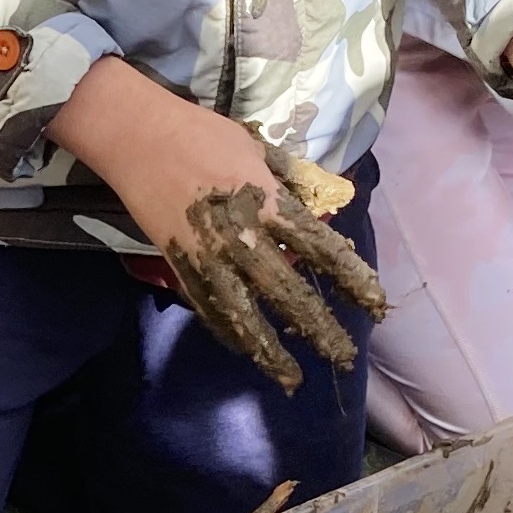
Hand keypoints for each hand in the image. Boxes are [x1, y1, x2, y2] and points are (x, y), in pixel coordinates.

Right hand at [46, 59, 383, 389]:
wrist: (138, 138)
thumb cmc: (203, 134)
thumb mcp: (258, 149)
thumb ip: (288, 183)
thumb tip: (317, 206)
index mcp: (267, 201)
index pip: (321, 248)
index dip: (351, 278)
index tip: (375, 303)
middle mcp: (241, 236)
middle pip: (287, 292)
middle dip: (318, 327)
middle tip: (344, 355)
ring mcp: (207, 256)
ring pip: (243, 314)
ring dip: (269, 350)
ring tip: (292, 378)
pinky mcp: (180, 264)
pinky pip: (207, 308)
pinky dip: (227, 334)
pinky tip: (245, 351)